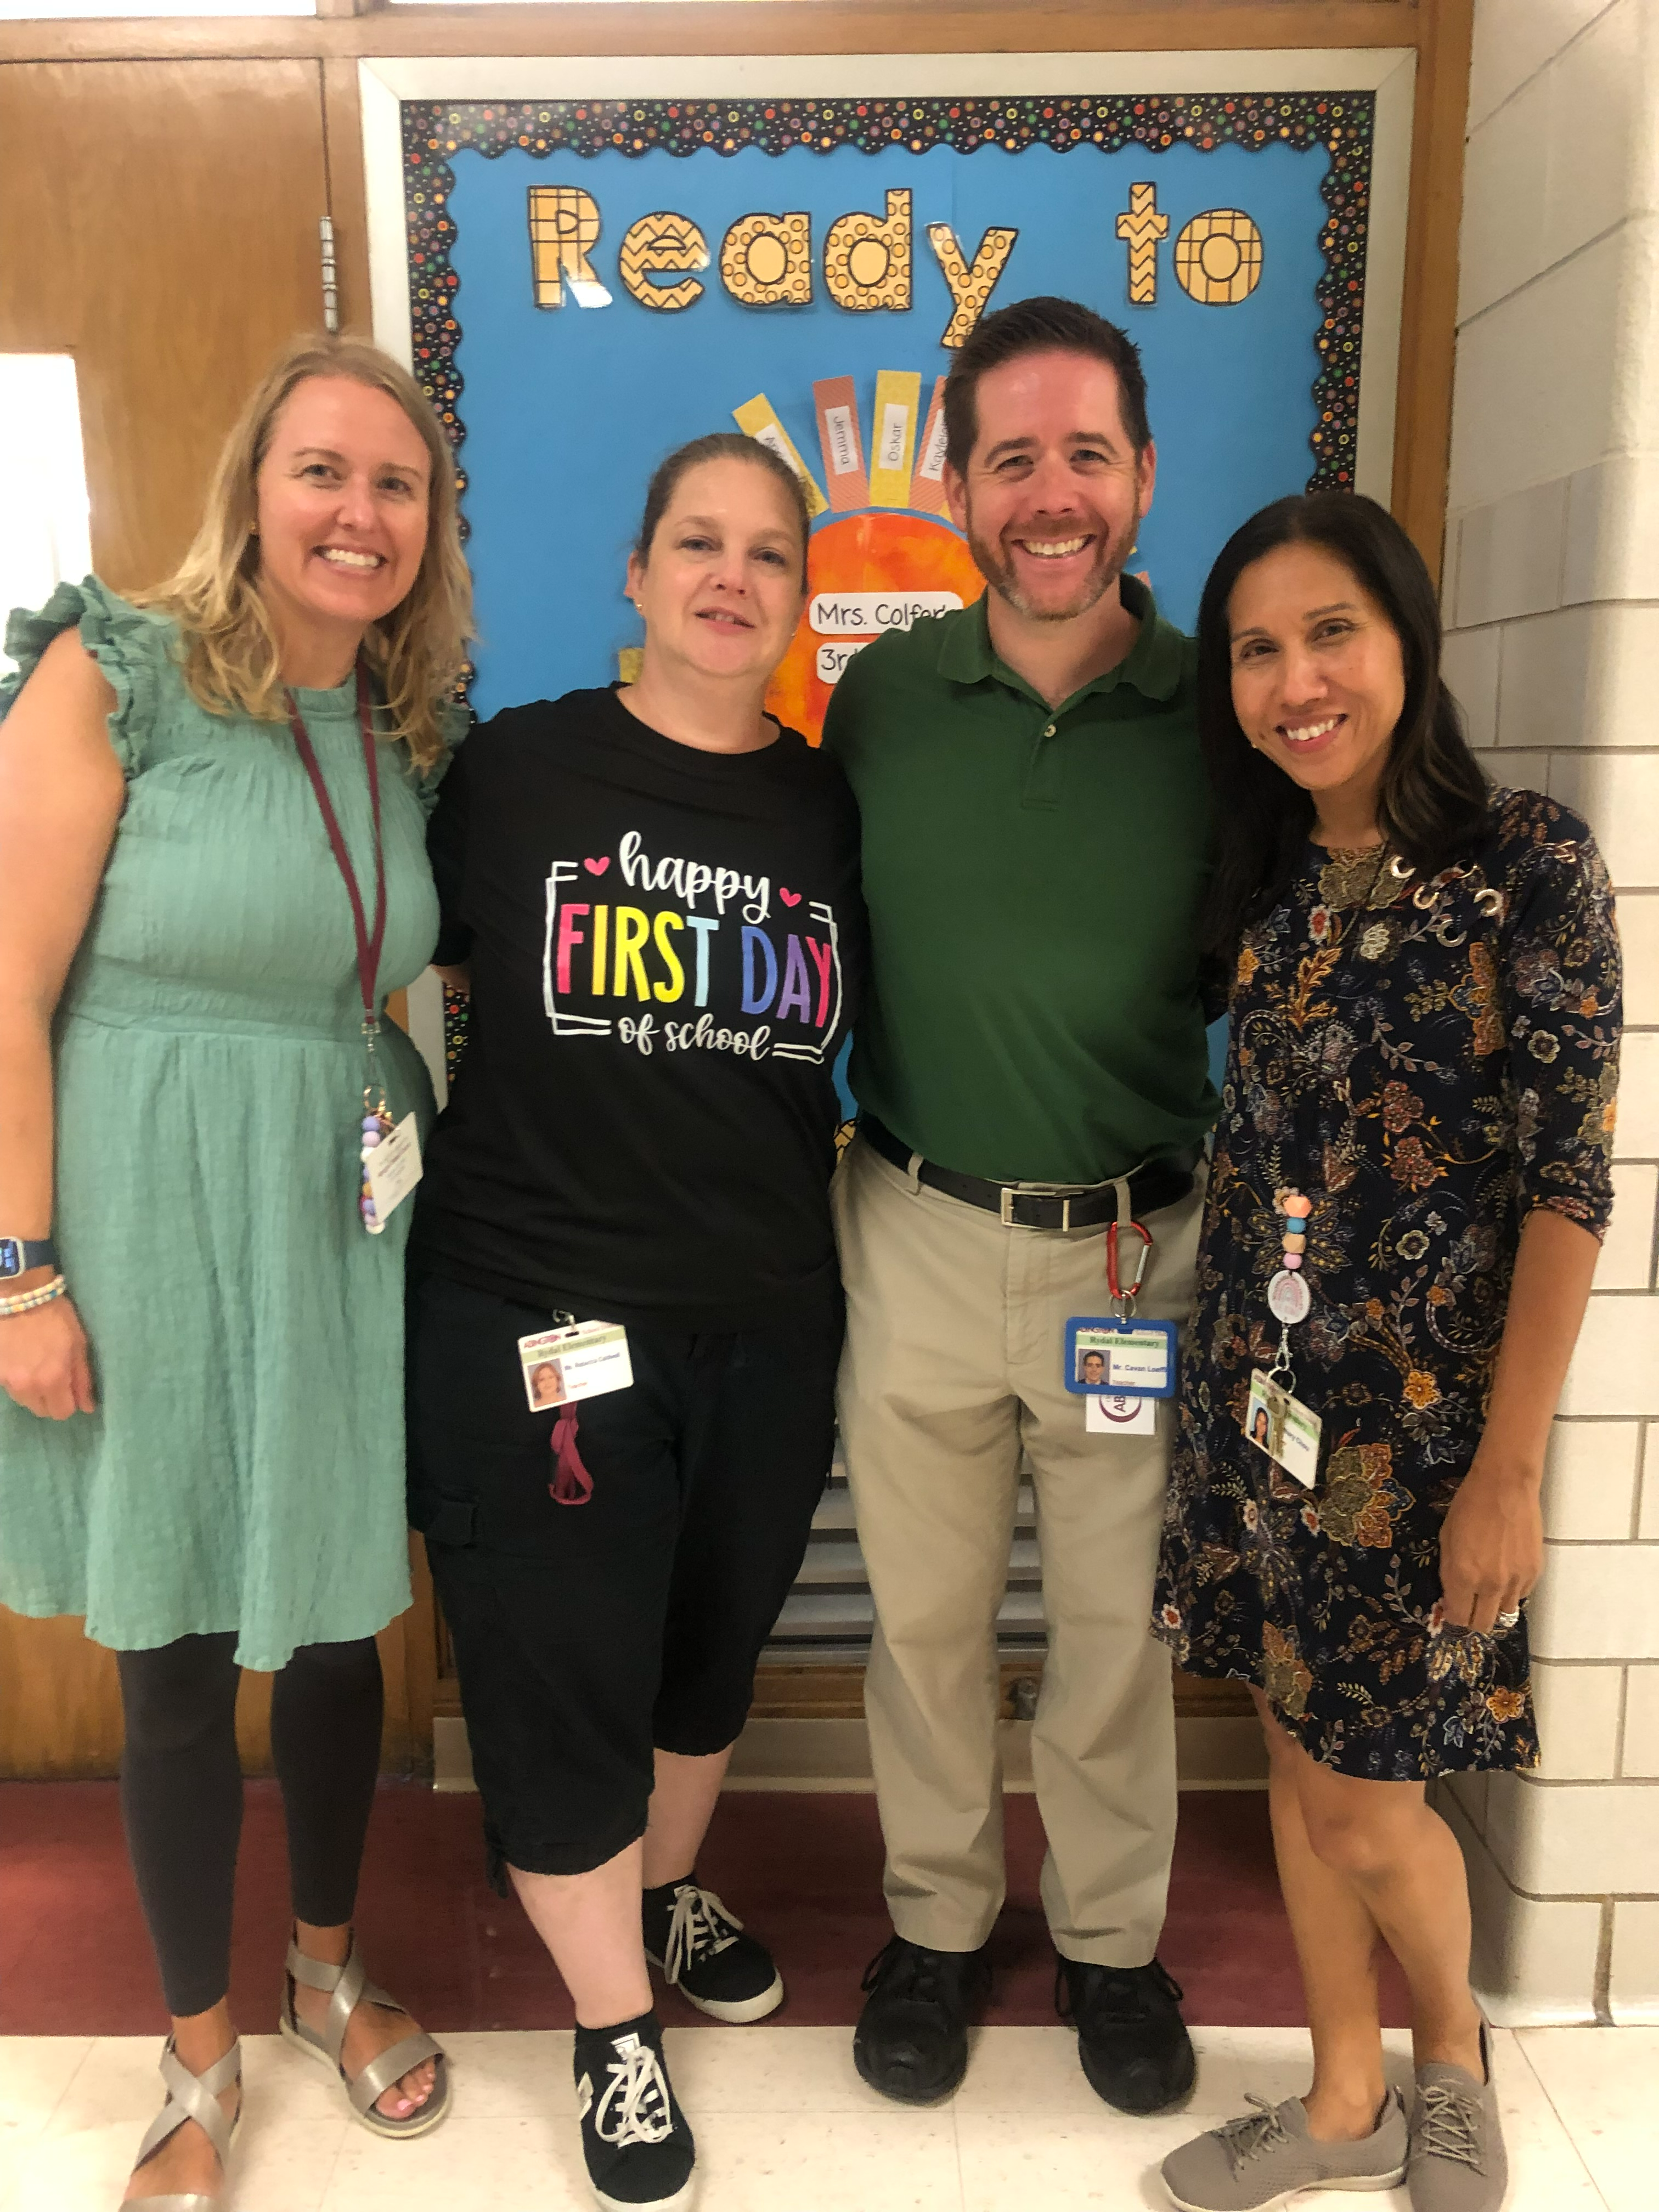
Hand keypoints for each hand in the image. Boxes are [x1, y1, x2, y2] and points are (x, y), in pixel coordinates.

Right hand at [0, 1295, 95, 1418]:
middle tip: (56, 1378)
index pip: (62, 1413)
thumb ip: (82, 1379)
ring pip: (24, 1400)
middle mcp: (27, 1387)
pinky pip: (9, 1387)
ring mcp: (6, 1381)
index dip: (70, 1403)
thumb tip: (87, 1407)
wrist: (18, 1295)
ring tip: (38, 1368)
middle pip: (41, 1410)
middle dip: (52, 1400)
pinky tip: (23, 1362)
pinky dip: (17, 1381)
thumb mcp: (78, 1344)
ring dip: (33, 1392)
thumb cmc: (55, 1316)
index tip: (71, 1389)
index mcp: (52, 1380)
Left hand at [1438, 1455, 1542, 1634]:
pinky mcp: (1535, 1572)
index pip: (1459, 1618)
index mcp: (1463, 1576)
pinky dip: (1513, 1591)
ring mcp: (1516, 1581)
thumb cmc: (1469, 1506)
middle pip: (1483, 1624)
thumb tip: (1451, 1597)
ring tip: (1490, 1585)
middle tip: (1470, 1603)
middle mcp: (1491, 1585)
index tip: (1453, 1607)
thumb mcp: (1446, 1539)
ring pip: (1506, 1613)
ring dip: (1495, 1605)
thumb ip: (1449, 1573)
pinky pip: (1521, 1595)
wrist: (1505, 1486)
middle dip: (1473, 1618)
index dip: (1454, 1616)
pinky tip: (1506, 1571)